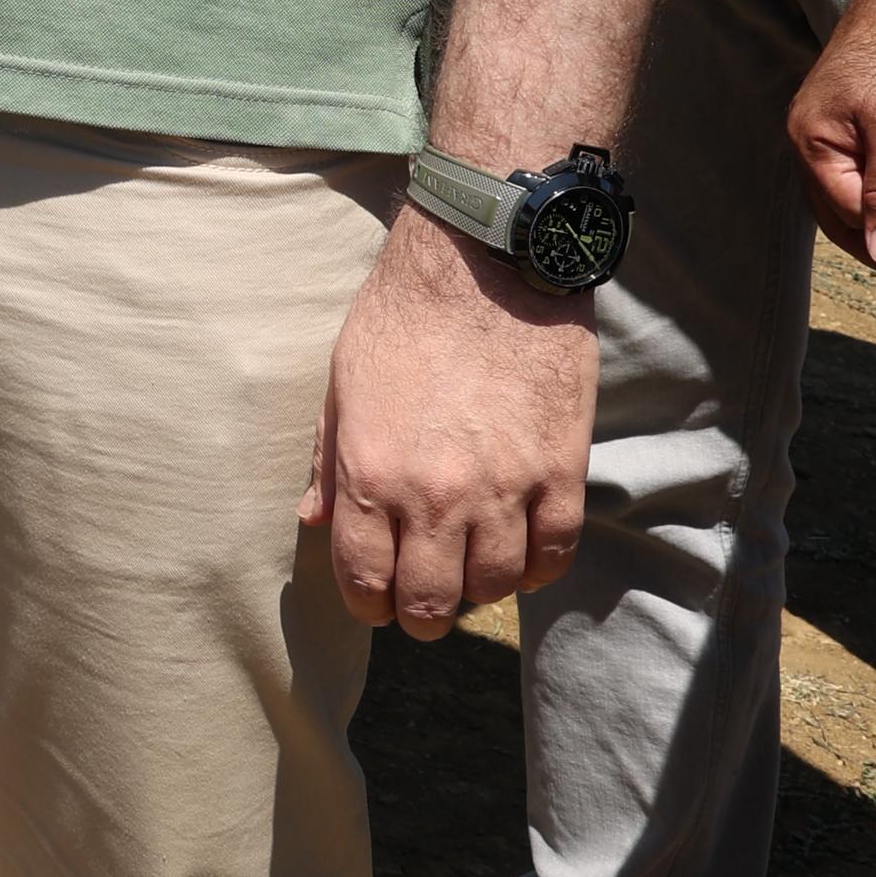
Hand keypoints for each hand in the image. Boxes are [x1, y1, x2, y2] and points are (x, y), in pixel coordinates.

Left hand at [304, 204, 597, 638]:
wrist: (484, 263)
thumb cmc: (403, 316)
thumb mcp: (342, 383)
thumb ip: (328, 461)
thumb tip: (314, 522)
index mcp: (371, 473)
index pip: (365, 580)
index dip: (368, 604)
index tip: (375, 601)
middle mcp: (436, 494)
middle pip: (431, 600)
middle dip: (421, 613)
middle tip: (424, 603)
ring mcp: (505, 487)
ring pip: (494, 586)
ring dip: (478, 591)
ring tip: (469, 572)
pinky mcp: (561, 472)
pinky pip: (553, 554)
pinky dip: (535, 568)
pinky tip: (519, 554)